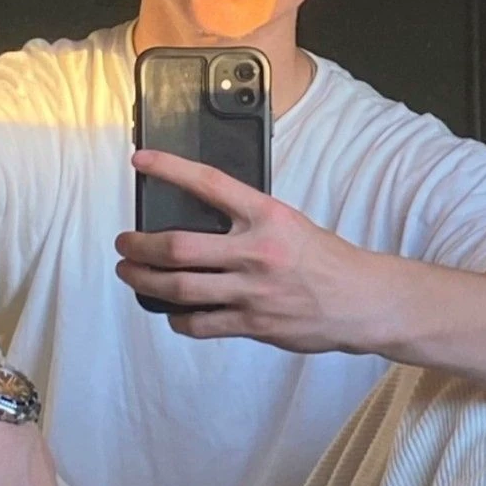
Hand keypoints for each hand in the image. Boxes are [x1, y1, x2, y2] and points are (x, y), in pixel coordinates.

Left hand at [116, 149, 373, 353]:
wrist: (360, 300)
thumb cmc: (323, 258)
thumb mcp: (288, 221)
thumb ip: (247, 218)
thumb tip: (200, 214)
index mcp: (267, 215)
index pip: (209, 183)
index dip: (170, 169)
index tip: (141, 161)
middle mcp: (256, 251)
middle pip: (179, 247)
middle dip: (140, 246)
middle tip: (125, 243)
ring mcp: (253, 291)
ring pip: (181, 288)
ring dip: (145, 281)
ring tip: (130, 273)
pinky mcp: (254, 324)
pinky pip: (201, 324)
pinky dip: (178, 317)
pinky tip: (171, 311)